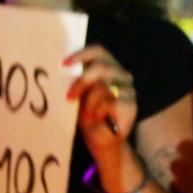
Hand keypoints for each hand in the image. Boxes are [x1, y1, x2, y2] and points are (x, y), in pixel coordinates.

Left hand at [64, 45, 136, 160]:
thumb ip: (76, 80)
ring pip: (104, 85)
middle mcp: (121, 75)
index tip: (64, 64)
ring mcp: (129, 89)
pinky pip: (110, 102)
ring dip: (90, 102)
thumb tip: (61, 69)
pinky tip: (97, 118)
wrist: (101, 140)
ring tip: (87, 113)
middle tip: (70, 97)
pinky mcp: (131, 104)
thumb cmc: (88, 115)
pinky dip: (99, 111)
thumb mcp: (79, 94)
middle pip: (101, 67)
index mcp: (109, 68)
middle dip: (82, 82)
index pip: (99, 51)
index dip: (82, 54)